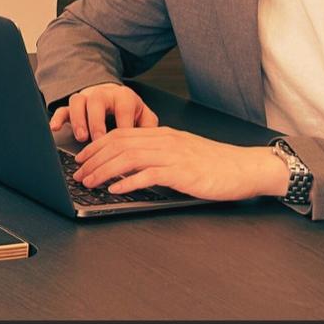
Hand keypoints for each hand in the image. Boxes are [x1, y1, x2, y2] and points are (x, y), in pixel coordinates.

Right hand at [49, 82, 157, 145]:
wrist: (115, 96)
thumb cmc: (129, 110)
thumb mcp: (144, 116)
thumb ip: (149, 127)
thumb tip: (152, 144)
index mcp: (124, 96)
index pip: (124, 107)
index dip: (123, 125)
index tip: (125, 144)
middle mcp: (103, 94)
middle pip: (97, 101)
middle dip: (97, 121)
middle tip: (98, 139)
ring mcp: (86, 99)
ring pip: (77, 101)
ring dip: (78, 119)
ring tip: (81, 137)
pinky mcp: (73, 106)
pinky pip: (62, 108)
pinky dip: (57, 117)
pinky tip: (55, 128)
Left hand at [71, 127, 286, 200]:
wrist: (245, 168)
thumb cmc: (215, 164)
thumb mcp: (182, 153)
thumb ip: (158, 155)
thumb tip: (131, 167)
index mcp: (163, 134)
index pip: (120, 134)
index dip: (97, 145)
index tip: (82, 157)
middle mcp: (165, 140)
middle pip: (119, 144)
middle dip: (94, 159)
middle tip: (79, 173)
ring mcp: (173, 155)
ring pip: (128, 157)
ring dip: (104, 170)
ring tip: (91, 182)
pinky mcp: (182, 172)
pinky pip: (148, 174)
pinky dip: (128, 181)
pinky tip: (116, 189)